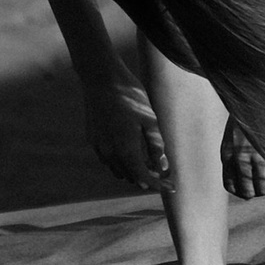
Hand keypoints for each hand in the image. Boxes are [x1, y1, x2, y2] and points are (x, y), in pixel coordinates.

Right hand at [82, 72, 168, 190]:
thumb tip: (162, 168)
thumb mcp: (149, 119)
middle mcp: (109, 152)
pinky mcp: (92, 139)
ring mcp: (98, 146)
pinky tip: (129, 151)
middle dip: (148, 178)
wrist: (101, 77)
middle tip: (164, 173)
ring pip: (118, 170)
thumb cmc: (129, 95)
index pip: (143, 178)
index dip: (159, 185)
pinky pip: (108, 159)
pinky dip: (120, 162)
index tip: (172, 187)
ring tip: (148, 162)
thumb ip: (156, 145)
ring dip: (133, 171)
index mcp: (125, 149)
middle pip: (131, 176)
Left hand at [224, 115, 264, 199]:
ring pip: (264, 189)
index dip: (241, 191)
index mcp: (228, 153)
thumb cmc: (248, 111)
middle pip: (248, 191)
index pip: (231, 185)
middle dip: (257, 193)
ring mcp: (257, 156)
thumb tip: (243, 171)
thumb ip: (234, 152)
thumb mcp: (233, 133)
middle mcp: (240, 157)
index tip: (250, 189)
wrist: (261, 91)